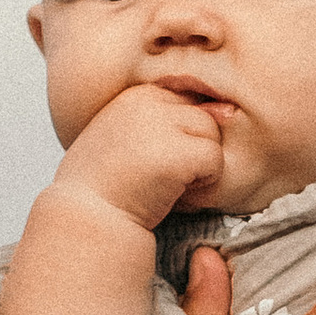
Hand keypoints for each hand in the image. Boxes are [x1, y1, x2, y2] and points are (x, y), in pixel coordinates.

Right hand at [51, 81, 230, 228]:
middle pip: (203, 117)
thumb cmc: (107, 188)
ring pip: (213, 136)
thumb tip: (228, 110)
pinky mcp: (177, 151)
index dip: (179, 138)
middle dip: (192, 150)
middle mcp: (148, 101)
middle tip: (162, 177)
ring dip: (199, 166)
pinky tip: (174, 194)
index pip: (185, 103)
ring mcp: (162, 124)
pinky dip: (203, 184)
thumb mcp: (132, 141)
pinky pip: (216, 160)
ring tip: (168, 184)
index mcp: (135, 94)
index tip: (153, 161)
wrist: (87, 220)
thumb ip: (171, 123)